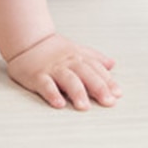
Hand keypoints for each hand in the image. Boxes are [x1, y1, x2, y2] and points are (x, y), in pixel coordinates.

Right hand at [6, 33, 121, 110]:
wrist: (29, 40)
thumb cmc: (55, 49)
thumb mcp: (78, 50)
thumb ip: (95, 58)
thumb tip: (112, 65)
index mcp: (79, 57)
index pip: (97, 70)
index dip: (108, 82)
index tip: (118, 94)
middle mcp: (69, 62)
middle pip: (87, 74)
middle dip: (99, 88)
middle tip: (109, 102)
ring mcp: (53, 69)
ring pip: (68, 80)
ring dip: (78, 92)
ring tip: (85, 107)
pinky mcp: (37, 76)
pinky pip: (46, 85)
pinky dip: (52, 94)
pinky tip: (59, 104)